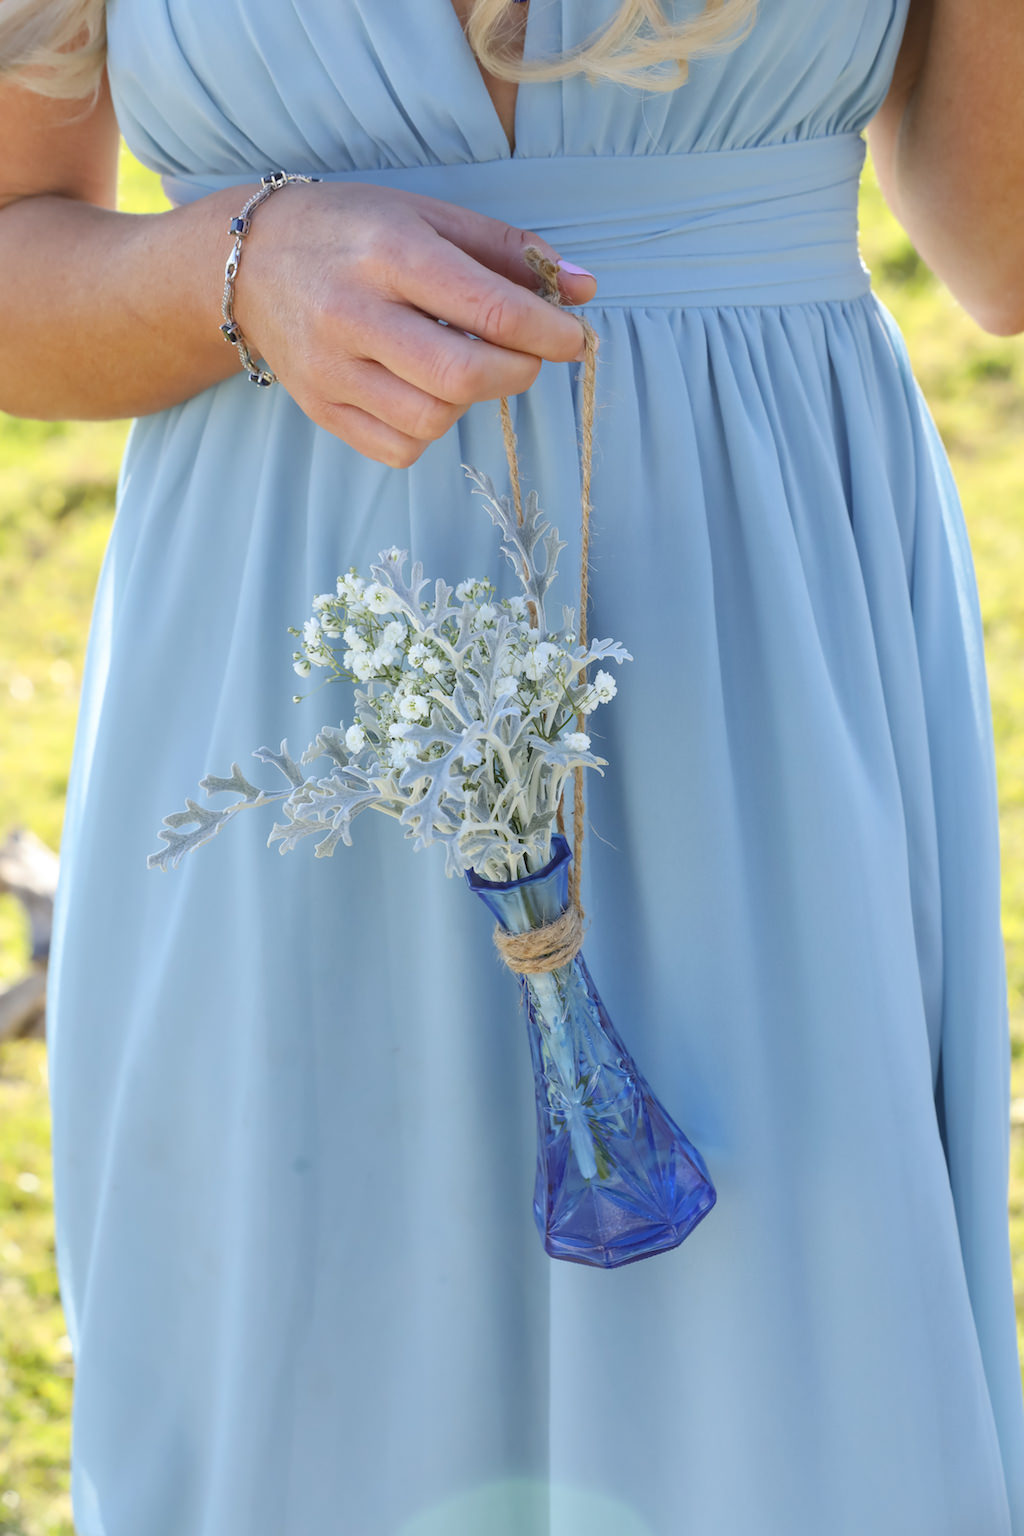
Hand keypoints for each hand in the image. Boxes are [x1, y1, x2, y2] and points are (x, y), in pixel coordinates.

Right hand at [231, 179, 597, 466]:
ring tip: (466, 368)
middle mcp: (354, 312)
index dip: (548, 334)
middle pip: (462, 376)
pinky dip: (430, 429)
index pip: (489, 310)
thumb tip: (585, 290)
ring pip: (432, 420)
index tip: (571, 339)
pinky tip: (425, 392)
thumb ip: (510, 254)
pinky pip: (398, 448)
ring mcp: (331, 368)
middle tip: (526, 357)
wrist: (249, 261)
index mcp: (391, 251)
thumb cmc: (354, 232)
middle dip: (516, 373)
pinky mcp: (320, 408)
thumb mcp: (430, 217)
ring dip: (471, 403)